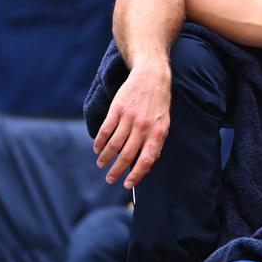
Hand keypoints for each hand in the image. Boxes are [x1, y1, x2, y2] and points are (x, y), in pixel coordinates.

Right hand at [93, 62, 170, 188]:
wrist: (151, 76)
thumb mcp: (164, 122)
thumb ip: (157, 142)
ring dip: (105, 158)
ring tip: (101, 164)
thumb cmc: (159, 102)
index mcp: (157, 132)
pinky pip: (106, 130)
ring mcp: (129, 118)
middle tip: (109, 179)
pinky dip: (100, 142)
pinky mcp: (117, 109)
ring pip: (113, 144)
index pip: (146, 160)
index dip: (136, 175)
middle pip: (126, 155)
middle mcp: (143, 127)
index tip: (127, 185)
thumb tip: (149, 163)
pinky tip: (97, 148)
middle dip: (116, 171)